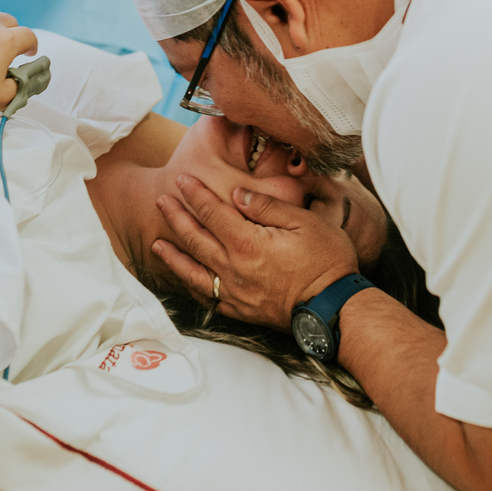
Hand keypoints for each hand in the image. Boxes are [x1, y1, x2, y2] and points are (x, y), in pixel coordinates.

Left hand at [153, 175, 358, 330]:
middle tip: (160, 202)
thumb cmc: (327, 262)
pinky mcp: (240, 310)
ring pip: (193, 271)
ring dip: (173, 255)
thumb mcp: (304, 222)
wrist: (334, 309)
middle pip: (195, 238)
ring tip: (157, 243)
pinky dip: (190, 285)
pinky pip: (206, 297)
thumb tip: (237, 193)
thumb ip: (266, 206)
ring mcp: (235, 292)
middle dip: (176, 217)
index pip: (213, 212)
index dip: (195, 194)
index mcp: (248, 243)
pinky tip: (185, 278)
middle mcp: (234, 268)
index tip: (182, 179)